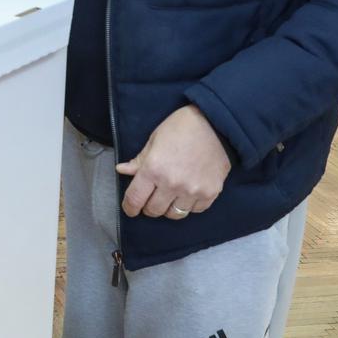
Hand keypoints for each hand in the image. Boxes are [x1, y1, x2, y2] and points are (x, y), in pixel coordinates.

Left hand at [114, 105, 230, 219]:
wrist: (215, 123)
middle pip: (154, 210)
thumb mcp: (154, 140)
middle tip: (151, 198)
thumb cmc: (181, 127)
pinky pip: (195, 210)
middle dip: (148, 206)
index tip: (130, 209)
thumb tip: (121, 170)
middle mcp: (172, 184)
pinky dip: (189, 205)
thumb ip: (139, 161)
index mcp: (153, 169)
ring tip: (169, 197)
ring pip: (174, 214)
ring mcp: (192, 191)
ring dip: (168, 208)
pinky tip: (187, 194)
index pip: (135, 199)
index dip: (129, 207)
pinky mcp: (210, 193)